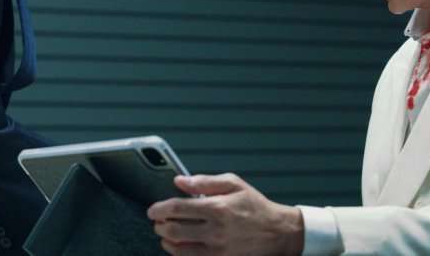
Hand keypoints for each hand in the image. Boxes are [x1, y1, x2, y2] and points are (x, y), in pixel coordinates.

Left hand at [147, 173, 303, 254]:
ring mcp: (217, 248)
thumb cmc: (255, 206)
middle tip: (158, 220)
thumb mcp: (234, 183)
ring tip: (165, 232)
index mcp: (217, 207)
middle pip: (173, 229)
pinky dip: (178, 252)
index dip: (159, 208)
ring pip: (178, 247)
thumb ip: (204, 181)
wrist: (277, 231)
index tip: (153, 209)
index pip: (177, 208)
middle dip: (159, 224)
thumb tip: (180, 181)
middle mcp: (215, 229)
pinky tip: (177, 245)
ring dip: (165, 240)